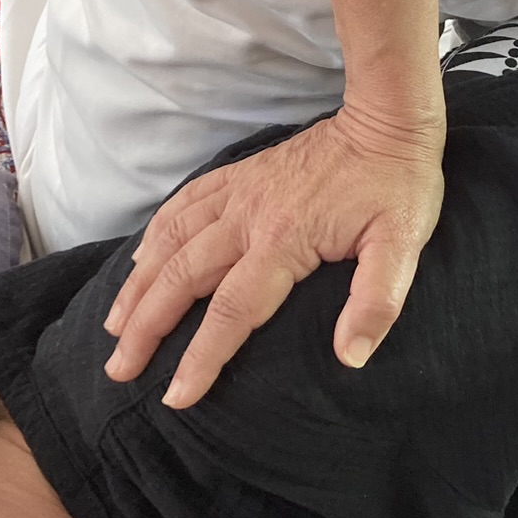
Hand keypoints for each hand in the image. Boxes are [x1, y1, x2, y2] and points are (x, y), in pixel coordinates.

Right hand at [102, 102, 445, 405]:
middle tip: (119, 369)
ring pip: (170, 242)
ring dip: (138, 286)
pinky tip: (139, 258)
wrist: (387, 120)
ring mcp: (239, 193)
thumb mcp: (402, 246)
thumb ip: (376, 302)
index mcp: (283, 242)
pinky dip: (155, 232)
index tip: (176, 397)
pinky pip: (184, 204)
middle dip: (146, 328)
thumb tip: (350, 357)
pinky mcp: (240, 176)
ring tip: (114, 325)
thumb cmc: (397, 187)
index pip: (230, 313)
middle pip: (180, 280)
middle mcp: (248, 218)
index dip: (201, 358)